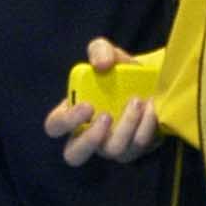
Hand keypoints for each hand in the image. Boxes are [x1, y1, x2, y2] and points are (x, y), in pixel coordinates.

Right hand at [44, 36, 161, 166]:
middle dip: (90, 139)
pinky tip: (151, 107)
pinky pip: (137, 146)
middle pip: (74, 155)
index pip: (54, 126)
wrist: (149, 83)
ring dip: (126, 125)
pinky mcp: (133, 150)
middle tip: (106, 116)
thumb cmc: (119, 72)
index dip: (67, 121)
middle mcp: (88, 136)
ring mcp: (110, 147)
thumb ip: (99, 50)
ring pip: (113, 150)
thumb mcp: (108, 53)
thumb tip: (101, 64)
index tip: (88, 106)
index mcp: (72, 114)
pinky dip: (145, 126)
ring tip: (137, 101)